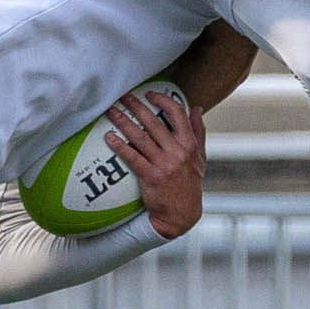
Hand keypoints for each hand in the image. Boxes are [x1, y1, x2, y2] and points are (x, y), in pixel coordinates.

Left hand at [103, 90, 205, 238]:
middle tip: (123, 96)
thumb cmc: (189, 184)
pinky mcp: (151, 176)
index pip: (178, 114)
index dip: (163, 100)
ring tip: (111, 112)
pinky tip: (109, 138)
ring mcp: (164, 164)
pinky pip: (132, 157)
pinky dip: (120, 146)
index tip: (150, 94)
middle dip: (137, 106)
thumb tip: (196, 108)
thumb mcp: (200, 158)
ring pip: (141, 137)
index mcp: (189, 144)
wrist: (181, 214)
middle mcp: (177, 152)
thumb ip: (198, 131)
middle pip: (154, 122)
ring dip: (124, 122)